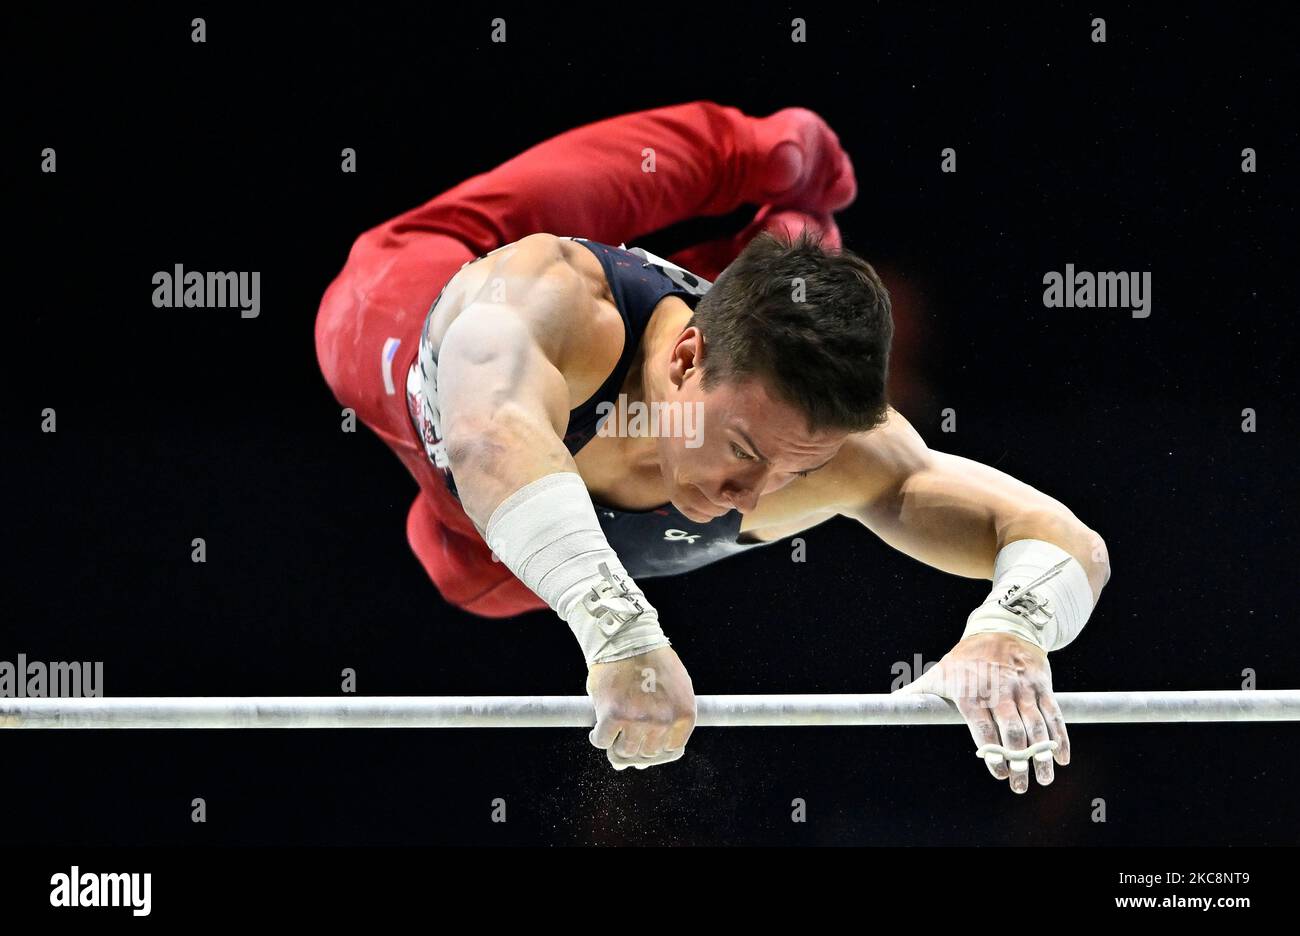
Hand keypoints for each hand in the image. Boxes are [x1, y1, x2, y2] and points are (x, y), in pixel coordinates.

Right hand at [586, 646, 695, 770]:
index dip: (655, 746)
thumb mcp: (674, 688)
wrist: (626, 638)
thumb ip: (666, 722)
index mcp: (684, 715)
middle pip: (647, 752)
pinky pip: (603, 741)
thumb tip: (642, 763)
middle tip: (625, 735)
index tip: (645, 741)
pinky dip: (598, 738)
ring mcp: (638, 720)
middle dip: (636, 746)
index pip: (670, 749)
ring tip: (613, 730)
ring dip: (617, 744)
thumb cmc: (651, 661)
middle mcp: (664, 721)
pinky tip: (598, 730)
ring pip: (625, 750)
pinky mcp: (612, 716)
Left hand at [896, 633, 1069, 792]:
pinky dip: (1060, 737)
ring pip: (1036, 726)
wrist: (1000, 629)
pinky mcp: (1041, 685)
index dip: (992, 753)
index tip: (999, 773)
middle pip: (1012, 731)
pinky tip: (1061, 758)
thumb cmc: (965, 659)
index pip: (983, 729)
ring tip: (1043, 779)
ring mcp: (1022, 688)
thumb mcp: (940, 673)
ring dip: (1042, 755)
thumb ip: (917, 694)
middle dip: (1018, 761)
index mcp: (971, 693)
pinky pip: (1054, 714)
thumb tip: (889, 708)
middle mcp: (998, 691)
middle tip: (1019, 786)